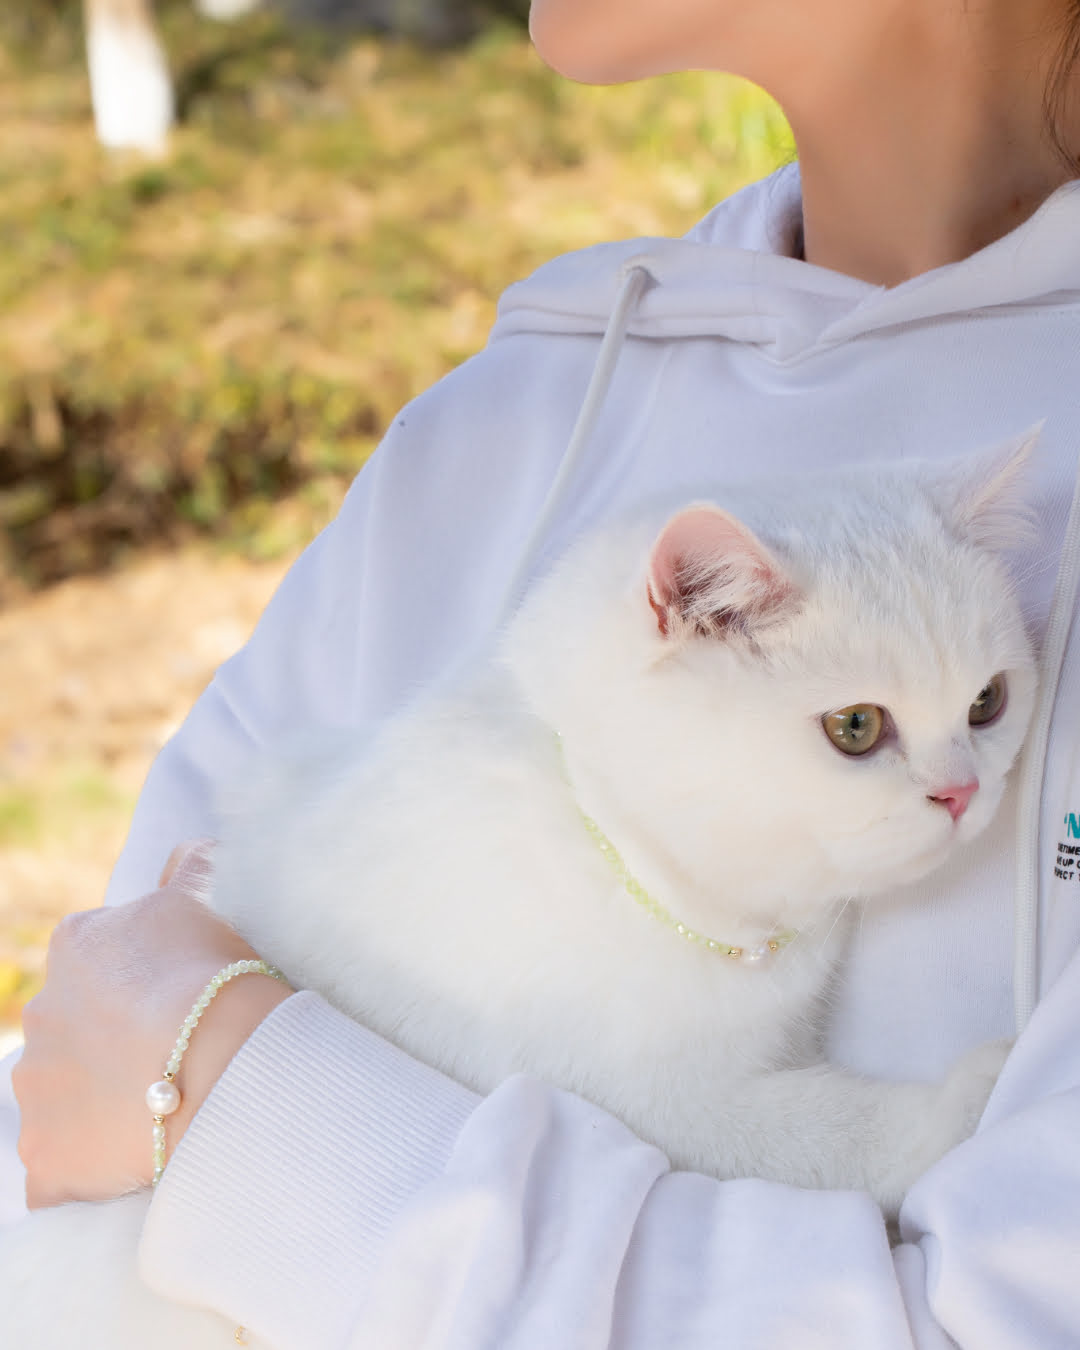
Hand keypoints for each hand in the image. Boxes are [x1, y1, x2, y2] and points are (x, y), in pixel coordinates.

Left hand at [13, 841, 291, 1207]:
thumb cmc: (217, 973)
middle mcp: (40, 1015)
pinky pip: (57, 1171)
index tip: (183, 997)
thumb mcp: (208, 894)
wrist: (221, 1065)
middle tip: (177, 1052)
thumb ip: (188, 866)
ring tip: (162, 1110)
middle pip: (76, 1027)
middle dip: (113, 1040)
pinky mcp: (46, 1160)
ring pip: (61, 1096)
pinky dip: (84, 1170)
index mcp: (77, 946)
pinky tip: (129, 1165)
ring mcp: (37, 1092)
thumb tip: (184, 853)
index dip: (144, 980)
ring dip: (99, 1103)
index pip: (98, 958)